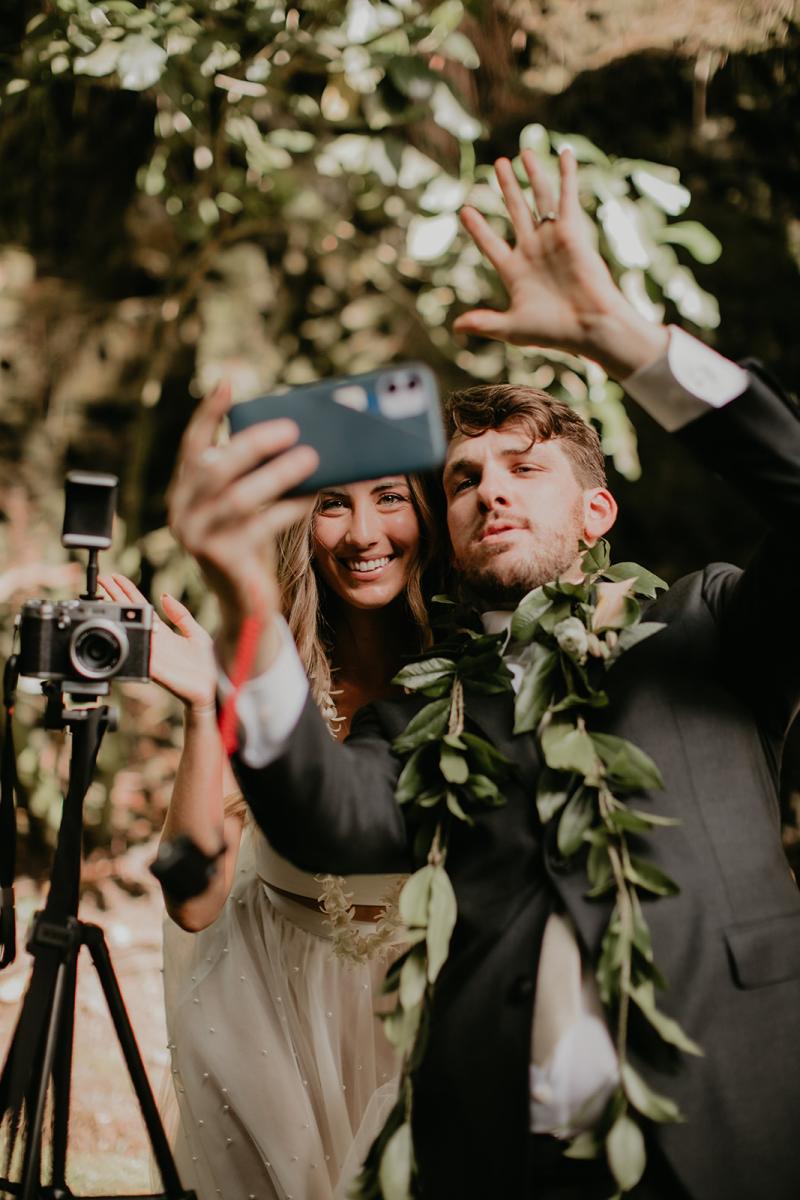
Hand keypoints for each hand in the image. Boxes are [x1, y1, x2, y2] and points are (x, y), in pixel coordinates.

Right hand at [98, 573, 215, 712]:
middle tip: (102, 580)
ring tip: (106, 597)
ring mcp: (151, 654)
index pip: (140, 607)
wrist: (208, 690)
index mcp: (162, 632)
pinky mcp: (154, 669)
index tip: (116, 577)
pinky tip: (119, 631)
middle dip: (115, 596)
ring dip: (117, 615)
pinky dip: (130, 646)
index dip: (128, 591)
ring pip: (129, 631)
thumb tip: (165, 595)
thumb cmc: (204, 665)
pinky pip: (138, 655)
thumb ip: (181, 615)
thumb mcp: (196, 633)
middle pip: (129, 614)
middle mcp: (153, 641)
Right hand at [167, 382, 318, 663]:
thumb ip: (250, 475)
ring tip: (311, 458)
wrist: (244, 603)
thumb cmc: (250, 545)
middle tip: (291, 428)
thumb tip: (292, 434)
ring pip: (239, 498)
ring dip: (278, 474)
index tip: (228, 383)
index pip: (192, 446)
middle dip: (253, 444)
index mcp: (184, 492)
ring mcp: (198, 538)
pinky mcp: (221, 560)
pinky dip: (289, 506)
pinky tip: (313, 494)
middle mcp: (182, 513)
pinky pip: (260, 526)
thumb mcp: (243, 507)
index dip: (209, 414)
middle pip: (215, 468)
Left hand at [453, 149, 667, 378]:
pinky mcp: (573, 231)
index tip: (465, 210)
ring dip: (530, 175)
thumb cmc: (553, 332)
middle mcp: (533, 251)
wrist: (589, 326)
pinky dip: (566, 175)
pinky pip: (567, 197)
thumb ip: (485, 323)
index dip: (478, 229)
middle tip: (498, 165)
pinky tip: (564, 152)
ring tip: (521, 153)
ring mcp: (552, 239)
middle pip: (515, 212)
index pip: (490, 244)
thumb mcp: (512, 328)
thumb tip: (455, 327)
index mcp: (514, 271)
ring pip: (538, 199)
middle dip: (506, 188)